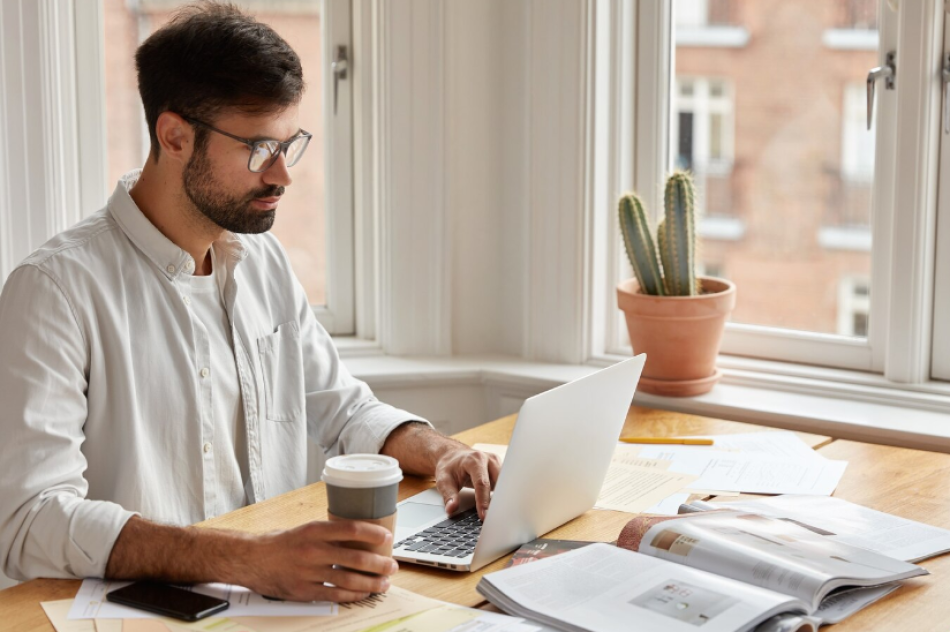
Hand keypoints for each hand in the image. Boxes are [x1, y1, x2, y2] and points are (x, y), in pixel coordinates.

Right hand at [240, 520, 398, 601]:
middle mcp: (313, 550)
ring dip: (371, 582)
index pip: (352, 529)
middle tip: (392, 565)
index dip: (374, 533)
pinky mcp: (305, 591)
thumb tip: (358, 537)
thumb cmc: (280, 543)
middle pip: (356, 558)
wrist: (251, 559)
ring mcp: (309, 572)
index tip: (387, 537)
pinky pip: (335, 595)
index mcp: (315, 530)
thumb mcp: (305, 529)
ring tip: (384, 583)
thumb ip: (328, 534)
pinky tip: (363, 593)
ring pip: (349, 580)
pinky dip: (353, 595)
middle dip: (379, 563)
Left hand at [433, 446, 501, 519]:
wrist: (453, 456)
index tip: (483, 516)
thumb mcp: (443, 480)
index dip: (483, 501)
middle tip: (493, 518)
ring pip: (504, 484)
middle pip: (498, 483)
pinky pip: (504, 484)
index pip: (482, 483)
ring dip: (501, 498)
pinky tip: (498, 507)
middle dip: (497, 501)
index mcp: (474, 460)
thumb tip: (451, 509)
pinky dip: (501, 495)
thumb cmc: (449, 467)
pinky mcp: (500, 469)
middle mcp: (489, 459)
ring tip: (497, 514)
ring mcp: (496, 463)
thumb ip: (449, 495)